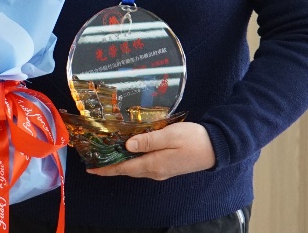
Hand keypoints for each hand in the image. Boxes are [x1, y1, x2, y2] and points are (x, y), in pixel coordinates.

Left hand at [88, 122, 215, 180]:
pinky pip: (145, 165)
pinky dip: (133, 160)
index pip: (124, 168)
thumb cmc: (193, 139)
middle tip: (95, 158)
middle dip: (111, 166)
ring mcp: (162, 170)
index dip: (106, 169)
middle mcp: (155, 171)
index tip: (90, 168)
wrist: (216, 148)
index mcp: (153, 164)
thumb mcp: (169, 136)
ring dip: (121, 163)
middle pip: (128, 169)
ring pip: (136, 168)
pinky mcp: (167, 166)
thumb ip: (148, 140)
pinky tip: (130, 151)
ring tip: (108, 154)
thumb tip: (127, 146)